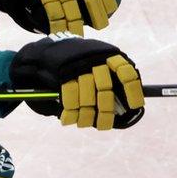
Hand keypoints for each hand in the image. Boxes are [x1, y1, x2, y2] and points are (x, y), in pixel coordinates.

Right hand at [10, 33, 144, 129]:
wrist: (40, 54)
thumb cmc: (72, 66)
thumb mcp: (92, 65)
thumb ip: (108, 81)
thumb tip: (124, 108)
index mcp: (107, 53)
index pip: (126, 72)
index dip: (133, 91)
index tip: (135, 106)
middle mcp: (94, 57)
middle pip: (105, 88)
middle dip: (105, 110)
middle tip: (103, 124)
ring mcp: (78, 64)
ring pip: (87, 96)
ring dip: (86, 115)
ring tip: (82, 122)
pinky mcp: (62, 73)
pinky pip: (70, 98)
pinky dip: (70, 113)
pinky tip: (68, 119)